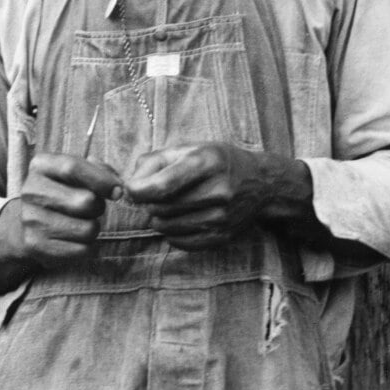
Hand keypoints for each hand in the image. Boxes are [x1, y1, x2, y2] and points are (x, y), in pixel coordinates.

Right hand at [4, 153, 122, 268]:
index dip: (101, 179)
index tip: (117, 191)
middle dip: (99, 206)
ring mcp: (30, 219)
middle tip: (94, 208)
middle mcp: (31, 190)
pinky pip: (82, 250)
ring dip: (94, 228)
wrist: (29, 220)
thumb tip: (117, 188)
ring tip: (82, 223)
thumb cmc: (63, 190)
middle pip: (85, 201)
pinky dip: (88, 247)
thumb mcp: (76, 171)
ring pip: (87, 229)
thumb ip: (99, 170)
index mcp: (41, 165)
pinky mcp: (35, 246)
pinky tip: (76, 239)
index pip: (72, 168)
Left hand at [123, 143, 311, 250]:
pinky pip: (179, 242)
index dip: (138, 190)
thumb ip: (156, 160)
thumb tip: (128, 183)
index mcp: (207, 162)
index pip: (163, 184)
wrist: (261, 184)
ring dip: (158, 217)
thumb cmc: (218, 161)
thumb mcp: (191, 148)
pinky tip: (180, 218)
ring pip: (166, 226)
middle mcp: (217, 191)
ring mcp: (221, 217)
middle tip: (152, 195)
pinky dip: (171, 232)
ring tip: (168, 205)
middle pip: (161, 207)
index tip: (131, 189)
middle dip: (147, 202)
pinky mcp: (222, 237)